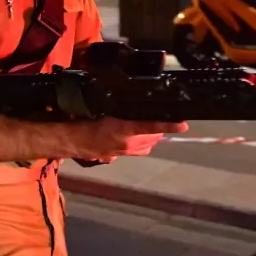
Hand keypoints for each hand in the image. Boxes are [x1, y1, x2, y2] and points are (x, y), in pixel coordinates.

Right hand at [69, 118, 186, 162]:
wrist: (72, 140)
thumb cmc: (85, 122)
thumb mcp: (103, 109)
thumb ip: (122, 108)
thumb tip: (135, 100)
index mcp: (125, 131)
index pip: (153, 126)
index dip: (170, 125)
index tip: (184, 125)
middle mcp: (129, 144)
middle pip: (154, 136)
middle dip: (160, 128)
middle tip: (160, 116)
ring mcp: (125, 151)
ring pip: (148, 145)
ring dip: (152, 136)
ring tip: (150, 127)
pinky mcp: (121, 155)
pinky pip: (139, 150)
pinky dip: (144, 144)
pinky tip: (139, 137)